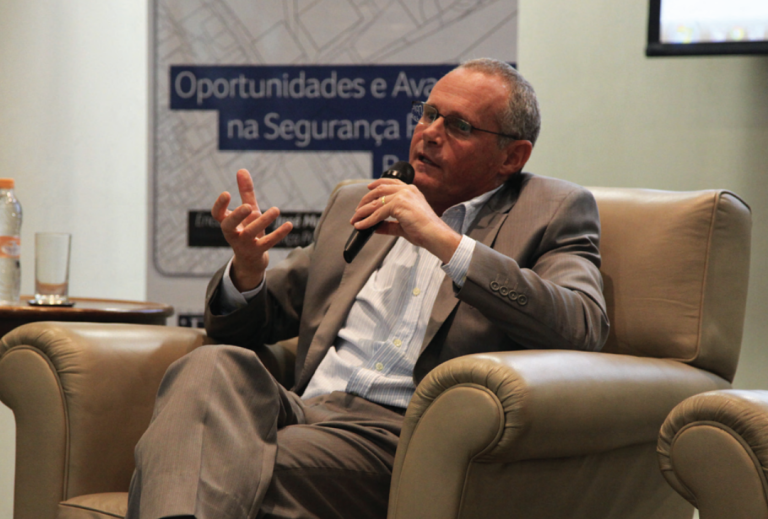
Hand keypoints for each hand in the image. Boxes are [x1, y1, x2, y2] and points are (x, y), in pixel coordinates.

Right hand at [211, 169, 292, 290]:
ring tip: (276, 209)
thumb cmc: (248, 229)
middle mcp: (233, 234)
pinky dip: (279, 234)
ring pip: (251, 233)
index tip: (227, 193)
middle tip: (248, 206)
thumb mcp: (248, 211)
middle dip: (237, 216)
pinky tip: (289, 224)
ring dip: (263, 221)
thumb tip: (242, 170)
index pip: (217, 214)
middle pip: (229, 226)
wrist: (251, 259)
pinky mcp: (257, 251)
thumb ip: (245, 192)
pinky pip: (268, 243)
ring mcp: (244, 244)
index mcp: (228, 223)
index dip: (220, 205)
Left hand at [350, 178, 460, 263]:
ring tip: (355, 219)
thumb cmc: (424, 231)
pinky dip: (367, 220)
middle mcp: (407, 190)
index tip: (368, 188)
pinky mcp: (398, 204)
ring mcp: (402, 196)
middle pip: (379, 190)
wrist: (435, 235)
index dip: (378, 183)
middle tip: (357, 211)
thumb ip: (389, 225)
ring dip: (363, 211)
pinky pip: (378, 213)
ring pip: (376, 202)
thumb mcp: (403, 225)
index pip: (391, 182)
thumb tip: (375, 227)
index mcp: (411, 190)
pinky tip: (361, 226)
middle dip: (365, 200)